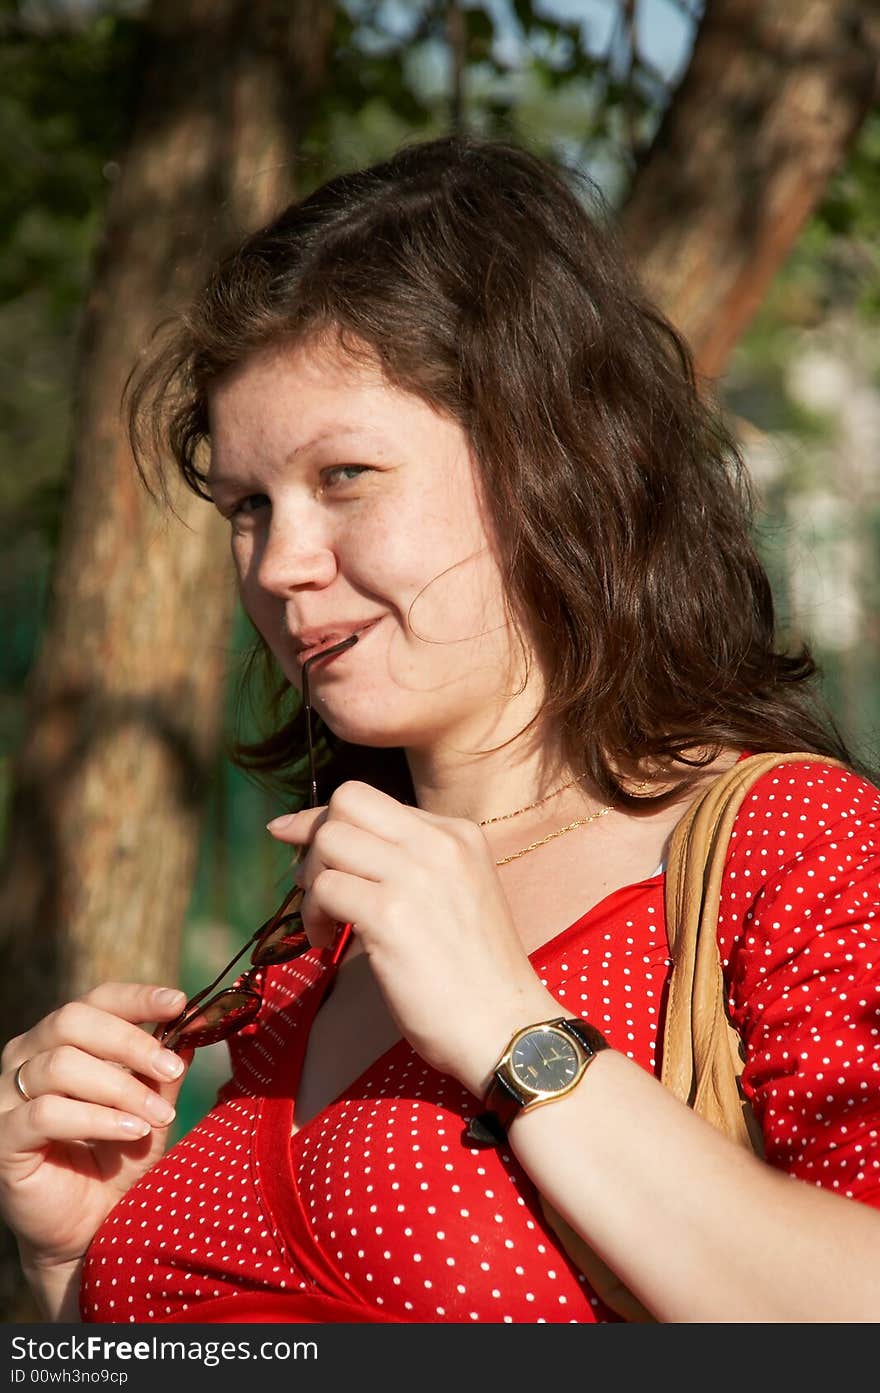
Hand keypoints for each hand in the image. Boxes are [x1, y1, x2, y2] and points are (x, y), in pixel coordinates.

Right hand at [0, 984, 191, 1306]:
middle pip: (73, 1021)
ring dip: (121, 1088)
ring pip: (61, 1065)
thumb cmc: (117, 1162)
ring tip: (159, 1118)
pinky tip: (131, 1131)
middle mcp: (25, 1058)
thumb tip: (195, 1025)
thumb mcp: (152, 1108)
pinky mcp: (3, 1139)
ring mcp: (7, 1098)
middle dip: (131, 1042)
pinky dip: (97, 1118)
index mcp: (59, 1040)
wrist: (90, 1230)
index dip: (136, 998)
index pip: (95, 1000)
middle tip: (173, 1070)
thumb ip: (165, 1069)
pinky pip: (47, 1113)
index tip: (179, 1003)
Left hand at [267, 781, 557, 1096]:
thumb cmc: (477, 974)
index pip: (373, 801)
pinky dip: (312, 915)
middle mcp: (438, 842)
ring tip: (323, 920)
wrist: (506, 1026)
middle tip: (310, 881)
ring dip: (311, 880)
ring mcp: (415, 875)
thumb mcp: (456, 893)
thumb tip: (340, 850)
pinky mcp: (391, 915)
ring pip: (329, 839)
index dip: (329, 820)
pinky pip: (325, 889)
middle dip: (315, 836)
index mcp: (457, 833)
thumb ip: (412, 864)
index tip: (303, 844)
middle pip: (347, 801)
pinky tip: (325, 941)